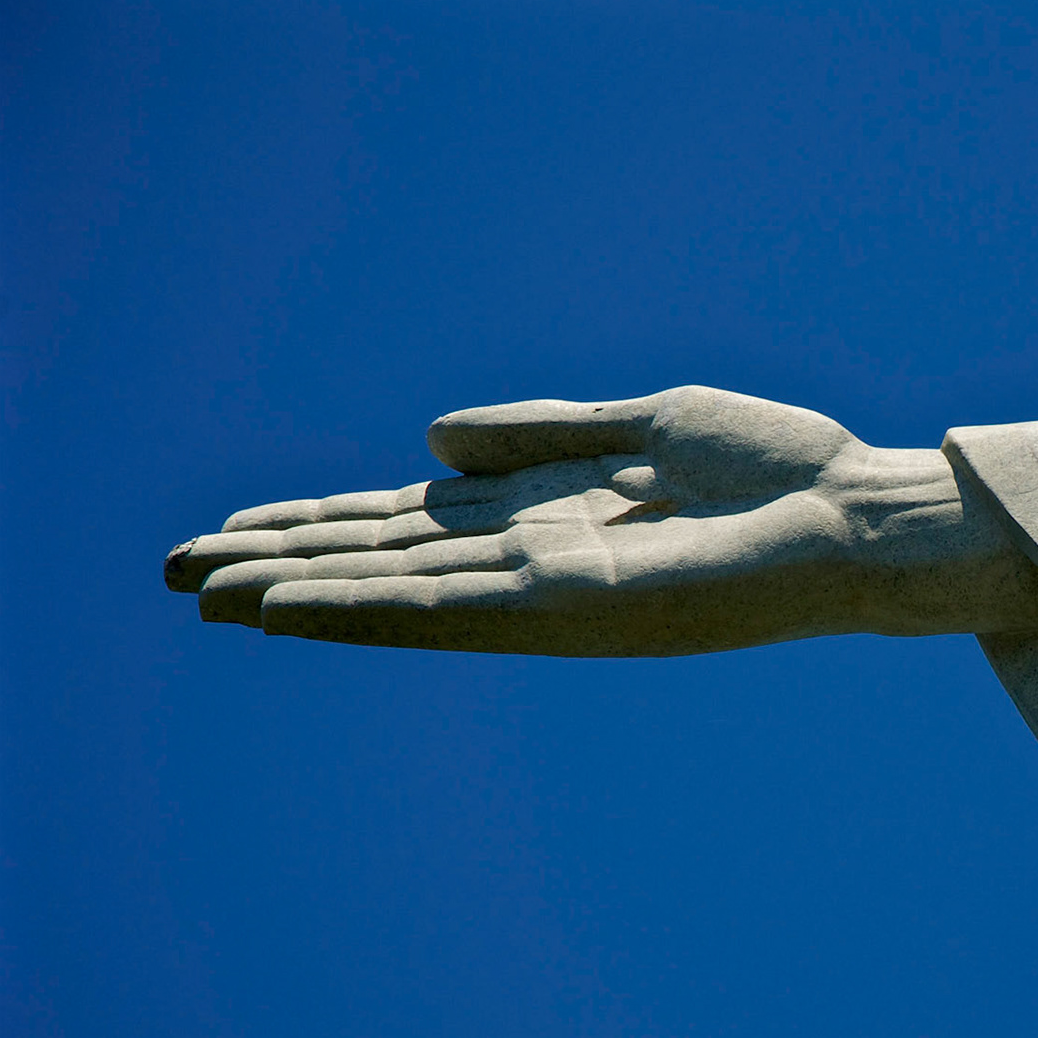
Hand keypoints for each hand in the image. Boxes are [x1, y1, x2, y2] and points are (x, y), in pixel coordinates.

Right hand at [164, 386, 1037, 654]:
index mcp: (552, 514)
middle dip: (290, 563)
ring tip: (204, 590)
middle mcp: (539, 562)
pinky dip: (368, 608)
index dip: (327, 523)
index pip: (416, 520)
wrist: (859, 516)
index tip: (242, 527)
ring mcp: (553, 591)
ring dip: (301, 591)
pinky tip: (294, 608)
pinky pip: (453, 611)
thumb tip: (426, 439)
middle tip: (179, 571)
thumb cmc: (776, 472)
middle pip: (390, 560)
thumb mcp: (645, 426)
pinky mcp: (578, 608)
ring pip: (401, 591)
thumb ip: (538, 432)